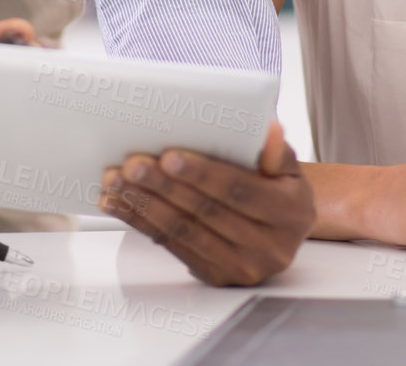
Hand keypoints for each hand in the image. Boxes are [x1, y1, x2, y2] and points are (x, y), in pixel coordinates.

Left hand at [98, 121, 314, 285]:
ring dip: (144, 205)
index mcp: (289, 214)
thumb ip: (278, 151)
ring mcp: (241, 267)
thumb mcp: (289, 170)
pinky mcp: (215, 276)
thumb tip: (268, 129)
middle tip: (132, 164)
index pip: (238, 190)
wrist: (282, 236)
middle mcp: (268, 247)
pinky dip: (142, 223)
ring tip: (116, 182)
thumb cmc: (279, 192)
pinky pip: (172, 246)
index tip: (169, 156)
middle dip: (163, 186)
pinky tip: (121, 204)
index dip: (202, 174)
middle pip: (205, 212)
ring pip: (183, 232)